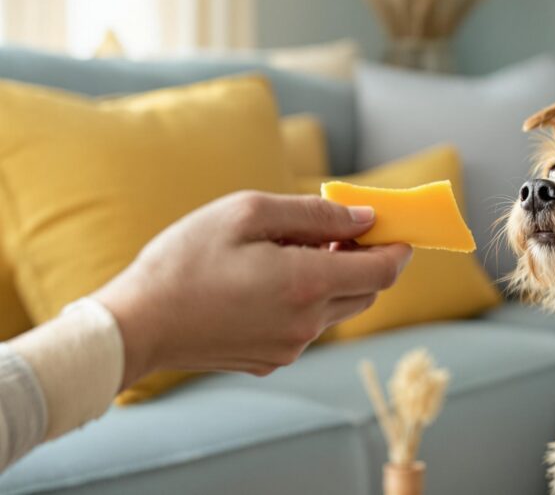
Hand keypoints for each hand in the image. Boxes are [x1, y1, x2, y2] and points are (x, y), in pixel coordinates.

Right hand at [93, 191, 412, 388]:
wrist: (137, 324)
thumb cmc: (186, 260)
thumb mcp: (247, 213)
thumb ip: (315, 214)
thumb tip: (364, 219)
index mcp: (308, 284)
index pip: (384, 271)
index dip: (398, 248)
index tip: (395, 230)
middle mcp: (309, 323)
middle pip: (367, 291)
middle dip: (365, 260)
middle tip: (336, 231)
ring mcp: (292, 347)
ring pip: (338, 309)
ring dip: (333, 279)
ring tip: (292, 252)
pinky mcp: (272, 360)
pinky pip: (307, 327)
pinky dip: (306, 302)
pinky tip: (268, 283)